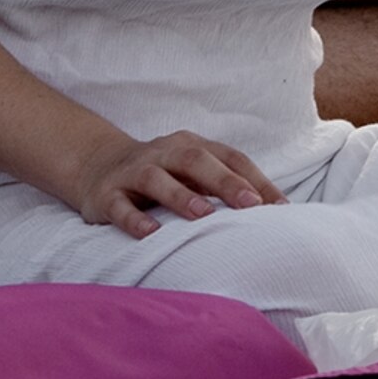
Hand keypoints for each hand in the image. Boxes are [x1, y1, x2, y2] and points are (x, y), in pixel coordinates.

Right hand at [71, 127, 283, 238]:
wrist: (97, 166)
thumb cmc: (161, 175)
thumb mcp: (191, 174)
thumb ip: (223, 188)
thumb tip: (273, 213)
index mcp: (191, 146)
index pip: (229, 158)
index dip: (255, 180)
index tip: (281, 207)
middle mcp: (164, 153)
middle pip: (196, 160)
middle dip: (225, 182)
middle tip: (251, 205)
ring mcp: (134, 172)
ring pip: (157, 178)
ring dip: (181, 196)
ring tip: (203, 216)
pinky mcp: (107, 194)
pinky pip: (120, 205)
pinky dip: (134, 218)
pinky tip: (149, 232)